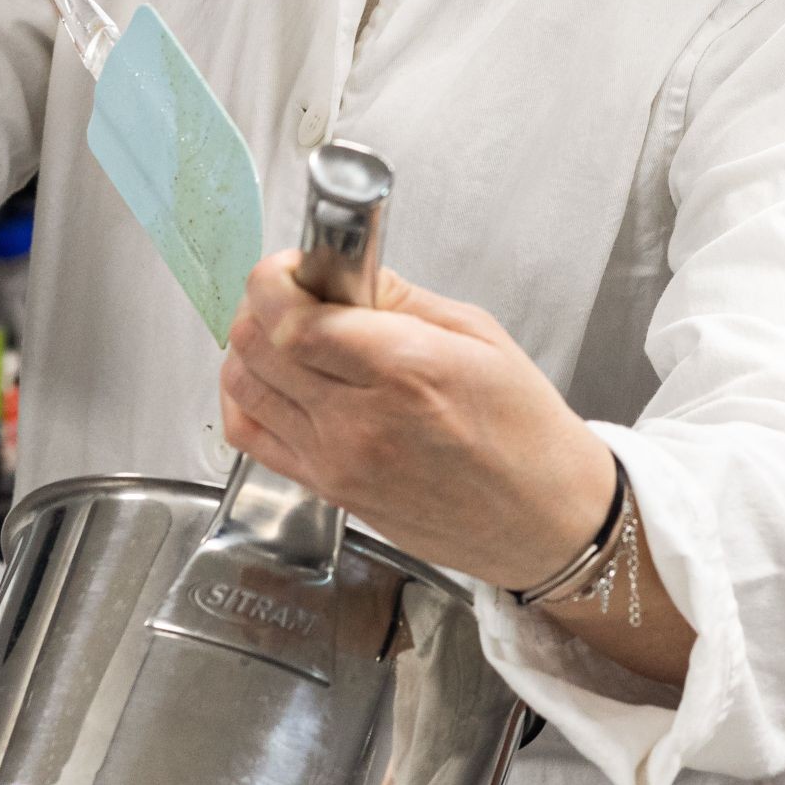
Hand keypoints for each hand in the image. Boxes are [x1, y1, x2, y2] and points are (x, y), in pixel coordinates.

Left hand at [218, 253, 618, 591]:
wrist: (542, 518)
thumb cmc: (525, 429)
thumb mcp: (481, 336)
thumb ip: (401, 299)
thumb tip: (344, 274)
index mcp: (405, 368)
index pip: (292, 317)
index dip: (273, 280)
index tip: (293, 266)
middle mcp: (360, 419)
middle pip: (256, 345)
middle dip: (264, 304)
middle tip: (298, 293)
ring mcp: (336, 461)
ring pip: (242, 387)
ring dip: (250, 348)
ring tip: (287, 335)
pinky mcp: (328, 490)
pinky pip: (250, 437)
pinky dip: (245, 398)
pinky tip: (276, 382)